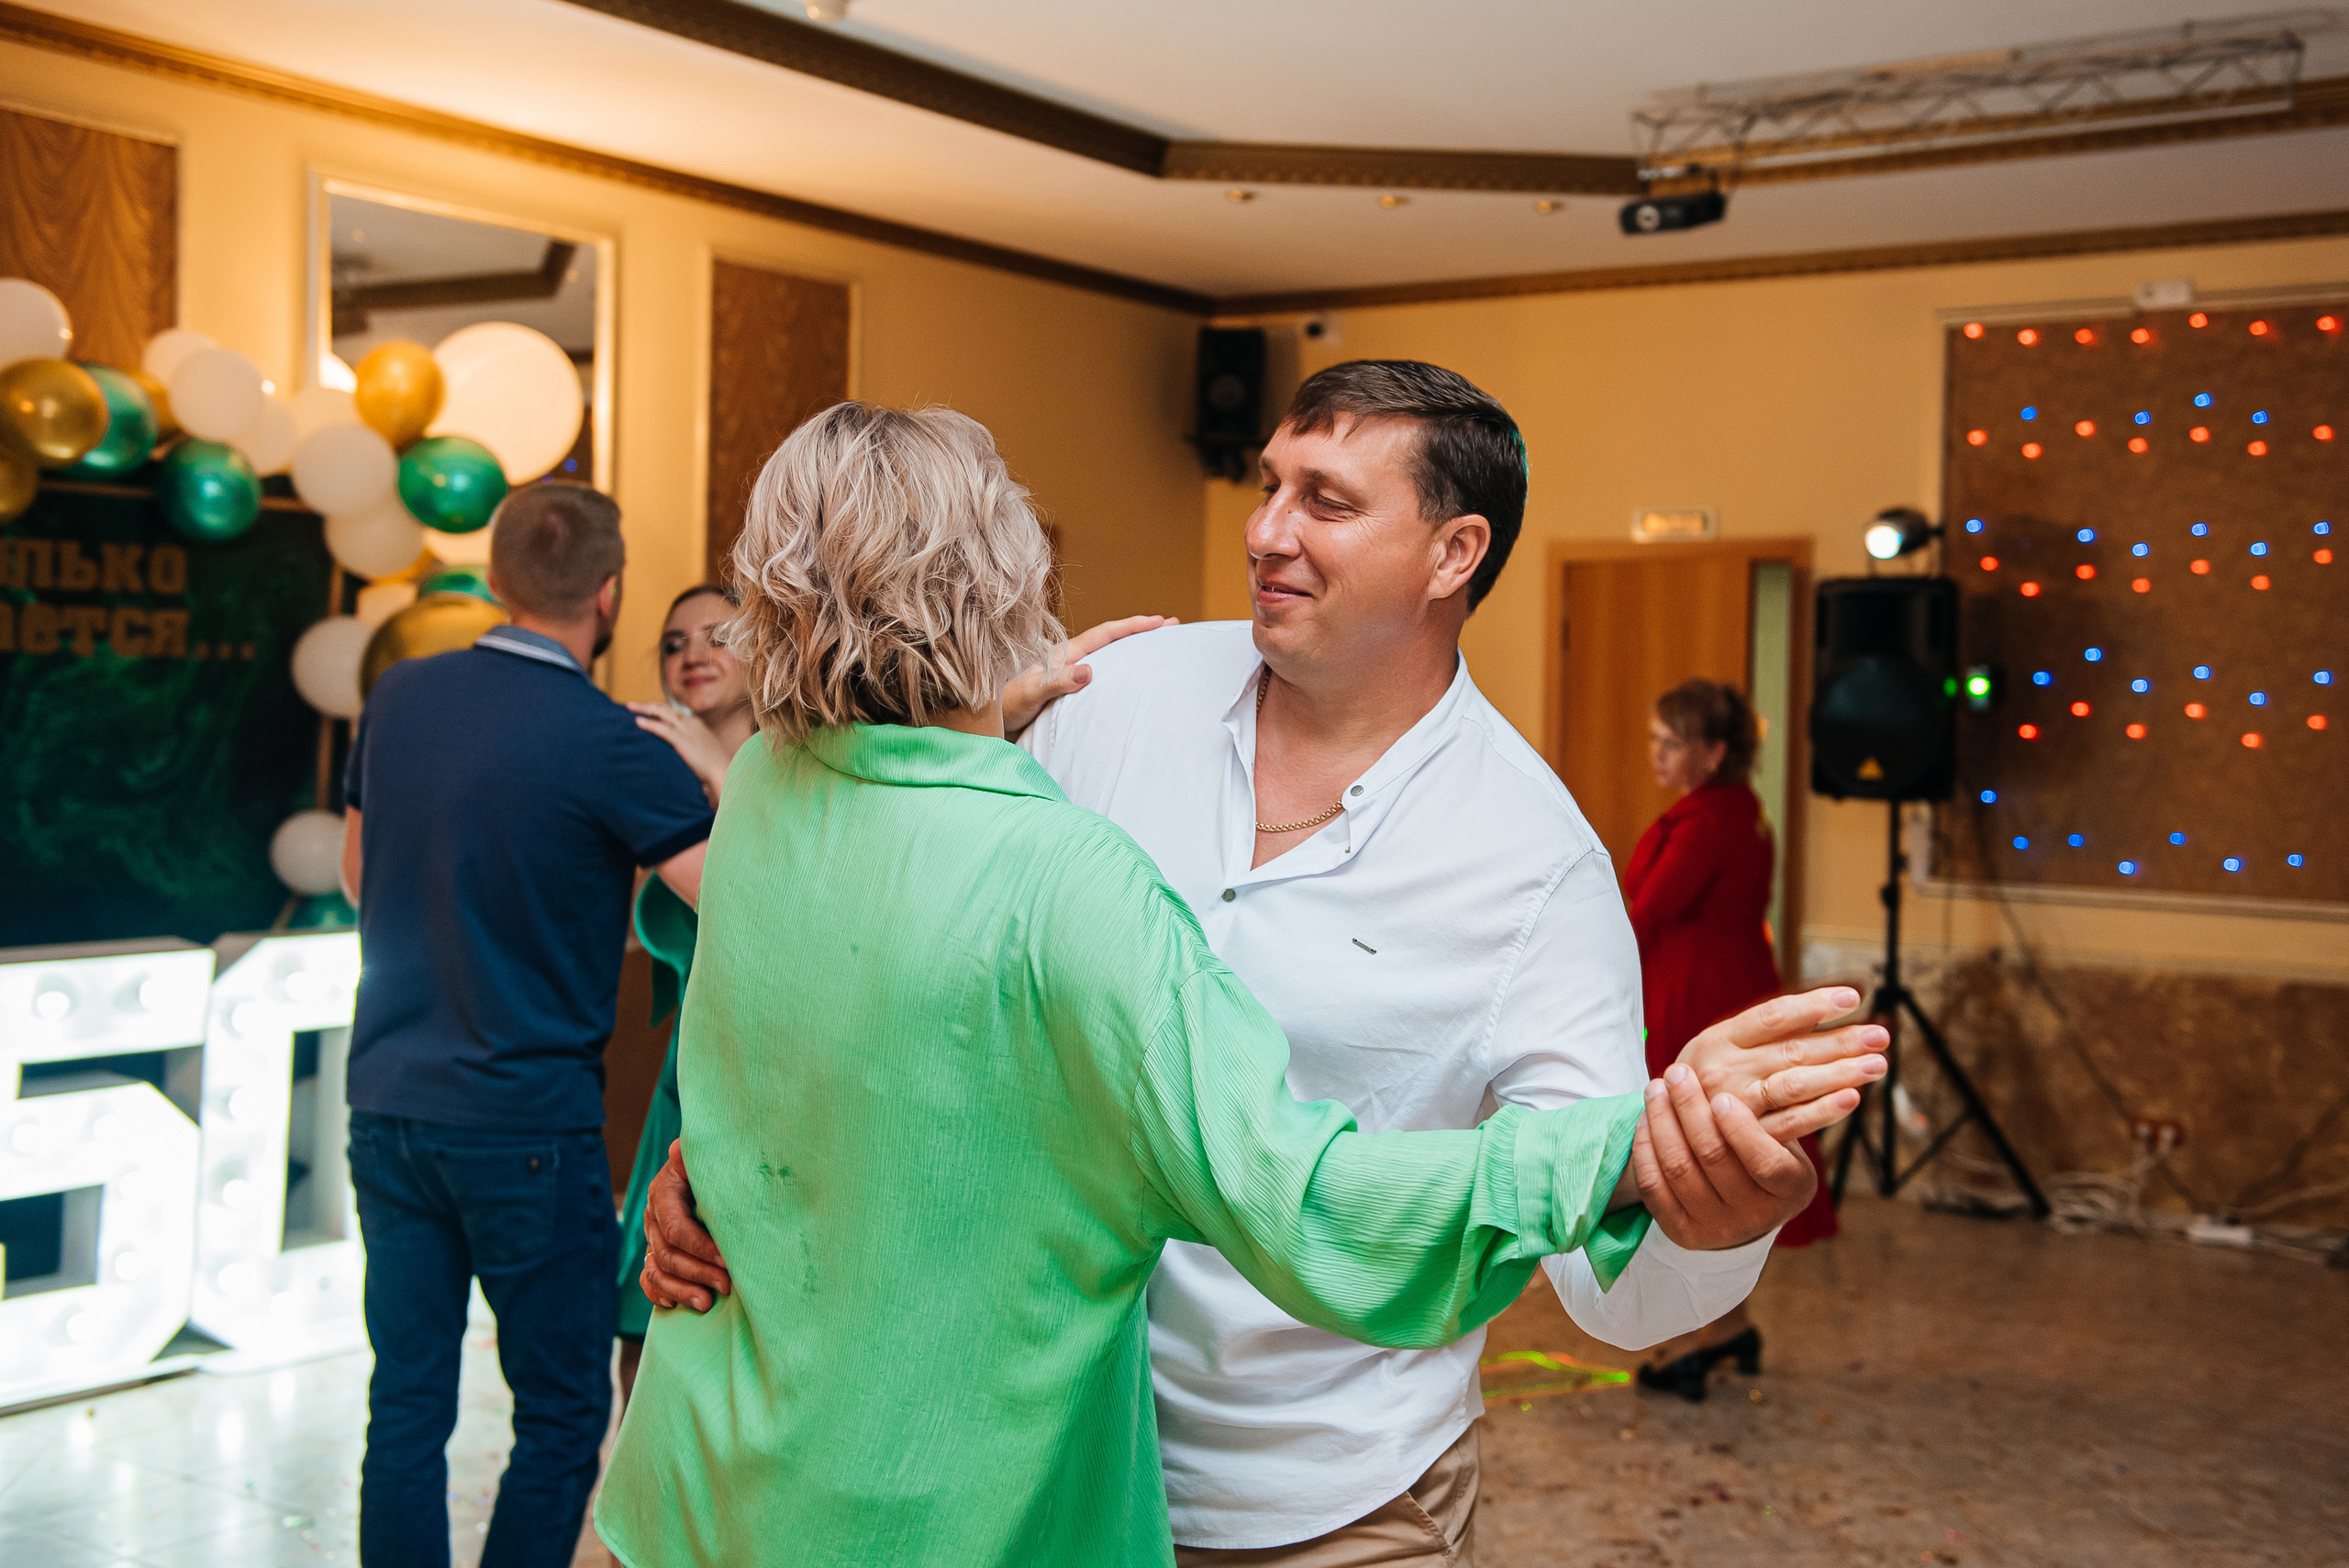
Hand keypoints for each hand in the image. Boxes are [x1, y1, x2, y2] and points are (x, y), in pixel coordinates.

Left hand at [627, 703, 731, 806]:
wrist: (724, 773)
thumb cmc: (717, 769)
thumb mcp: (706, 755)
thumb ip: (695, 752)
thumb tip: (688, 759)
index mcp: (697, 725)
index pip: (675, 712)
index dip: (659, 710)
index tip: (648, 710)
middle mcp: (691, 723)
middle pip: (666, 708)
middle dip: (648, 705)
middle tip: (632, 704)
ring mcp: (687, 730)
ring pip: (661, 712)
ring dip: (644, 708)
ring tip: (629, 707)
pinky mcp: (681, 740)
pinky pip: (661, 728)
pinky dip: (648, 723)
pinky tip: (637, 721)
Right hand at [640, 1140, 733, 1311]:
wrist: (714, 1171)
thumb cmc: (720, 1165)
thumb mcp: (710, 1160)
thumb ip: (697, 1159)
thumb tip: (679, 1149)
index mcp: (664, 1191)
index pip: (676, 1229)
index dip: (701, 1248)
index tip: (728, 1262)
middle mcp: (654, 1215)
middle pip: (667, 1254)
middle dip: (697, 1273)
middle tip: (727, 1286)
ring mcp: (651, 1236)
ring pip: (656, 1270)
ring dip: (680, 1290)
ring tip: (707, 1304)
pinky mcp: (654, 1252)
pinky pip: (647, 1278)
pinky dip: (658, 1293)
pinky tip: (675, 1305)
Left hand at [1001, 616, 1177, 737]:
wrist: (985, 721)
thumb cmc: (1004, 706)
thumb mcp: (1030, 694)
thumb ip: (1056, 682)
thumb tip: (1089, 670)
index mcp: (1064, 655)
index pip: (1105, 634)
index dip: (1132, 626)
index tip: (1160, 621)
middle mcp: (1069, 661)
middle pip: (1111, 640)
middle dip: (1140, 632)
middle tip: (1171, 627)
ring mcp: (1068, 675)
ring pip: (1107, 656)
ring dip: (1131, 650)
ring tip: (1157, 649)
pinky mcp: (1067, 691)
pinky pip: (1101, 675)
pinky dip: (1120, 670)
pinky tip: (1129, 680)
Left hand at [1633, 1063, 1827, 1249]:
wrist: (1747, 1211)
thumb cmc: (1768, 1158)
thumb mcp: (1786, 1141)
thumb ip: (1772, 1115)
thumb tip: (1760, 1062)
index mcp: (1789, 1191)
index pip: (1765, 1163)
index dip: (1740, 1128)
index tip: (1720, 1095)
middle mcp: (1754, 1216)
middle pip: (1712, 1158)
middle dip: (1689, 1108)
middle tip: (1677, 1072)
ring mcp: (1716, 1228)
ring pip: (1678, 1169)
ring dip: (1661, 1121)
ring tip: (1656, 1089)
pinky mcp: (1682, 1232)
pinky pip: (1654, 1187)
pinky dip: (1645, 1149)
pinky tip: (1645, 1120)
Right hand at [1676, 987, 1886, 1139]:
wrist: (1668, 1132)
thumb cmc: (1706, 1080)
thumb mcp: (1723, 1048)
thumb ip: (1767, 1032)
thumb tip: (1825, 1005)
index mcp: (1719, 1038)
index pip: (1771, 1016)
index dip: (1813, 1006)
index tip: (1852, 998)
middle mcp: (1724, 1068)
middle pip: (1791, 1050)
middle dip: (1841, 1041)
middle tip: (1881, 1036)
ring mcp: (1733, 1105)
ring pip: (1794, 1085)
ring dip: (1840, 1073)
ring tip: (1877, 1065)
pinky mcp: (1744, 1138)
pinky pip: (1790, 1123)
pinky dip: (1822, 1112)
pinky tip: (1851, 1100)